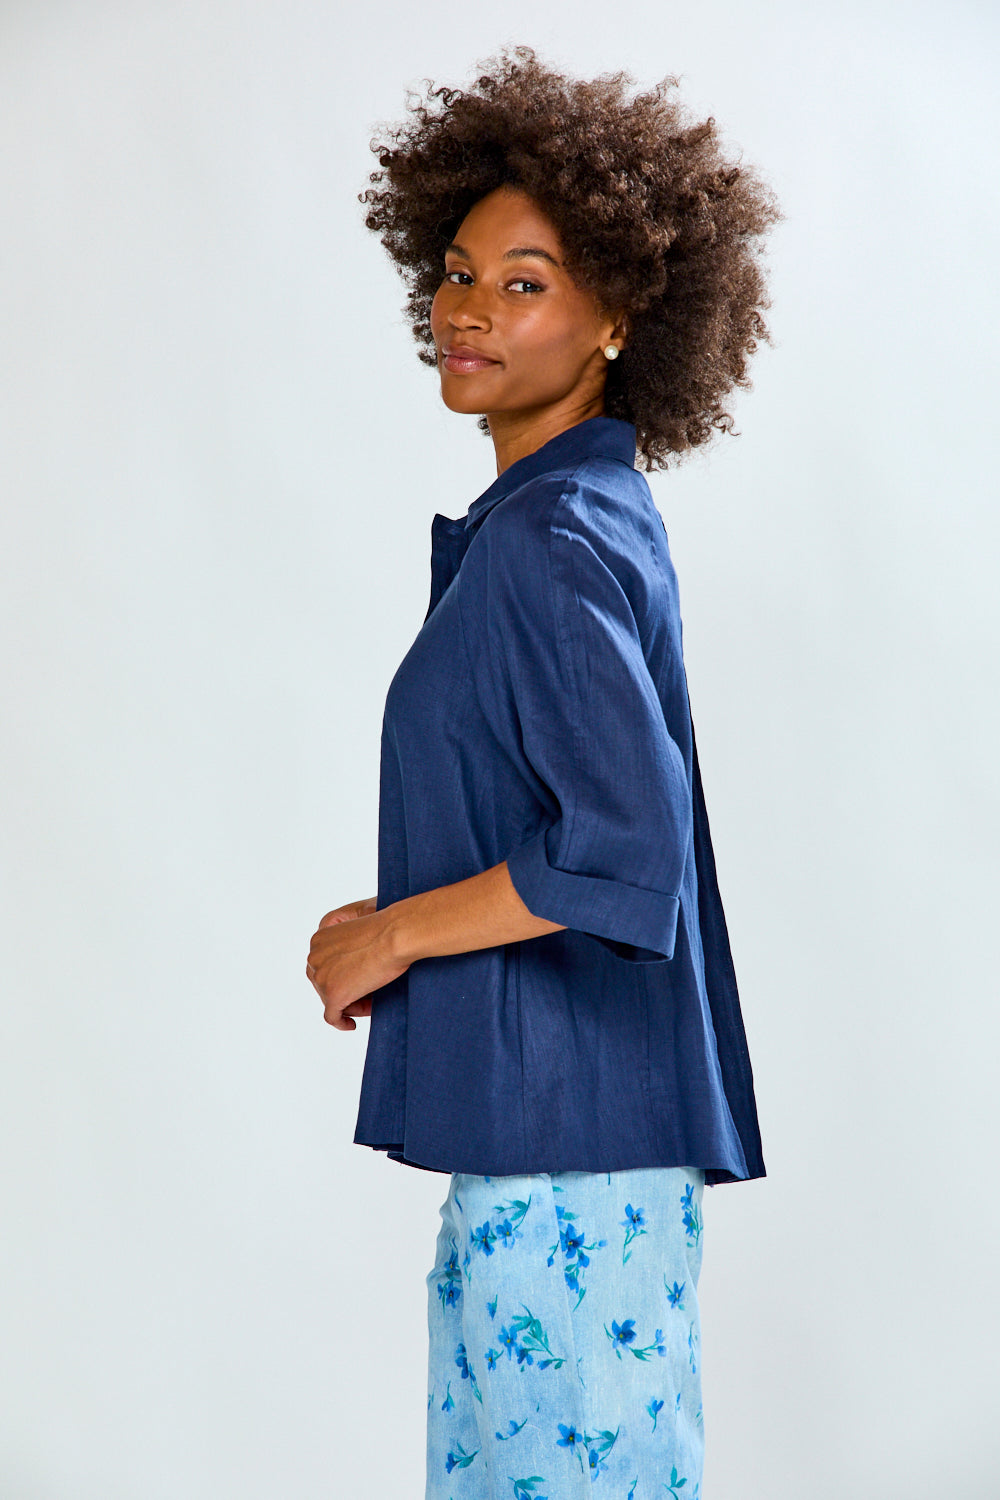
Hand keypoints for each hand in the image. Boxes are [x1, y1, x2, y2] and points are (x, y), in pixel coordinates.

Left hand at [306, 896, 407, 1031]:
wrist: (398, 935)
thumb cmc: (388, 929)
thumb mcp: (359, 930)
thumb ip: (347, 946)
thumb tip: (351, 966)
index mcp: (318, 939)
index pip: (321, 965)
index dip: (338, 975)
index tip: (357, 981)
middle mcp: (314, 957)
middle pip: (322, 983)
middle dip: (343, 990)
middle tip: (367, 994)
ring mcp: (322, 977)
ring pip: (329, 1000)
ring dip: (348, 1004)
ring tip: (369, 1004)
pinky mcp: (334, 995)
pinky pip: (332, 1017)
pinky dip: (341, 1023)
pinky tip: (351, 1025)